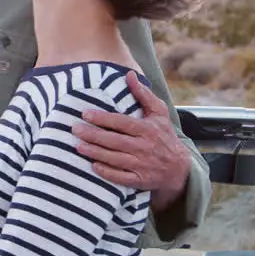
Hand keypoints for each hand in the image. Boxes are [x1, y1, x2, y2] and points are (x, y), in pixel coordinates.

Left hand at [71, 70, 189, 209]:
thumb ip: (143, 94)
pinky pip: (121, 177)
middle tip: (75, 129)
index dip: (103, 119)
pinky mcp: (140, 180)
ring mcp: (142, 165)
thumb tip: (129, 74)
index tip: (85, 114)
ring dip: (96, 153)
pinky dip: (107, 172)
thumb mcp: (159, 113)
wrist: (179, 168)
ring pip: (115, 159)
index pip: (122, 122)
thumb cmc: (164, 136)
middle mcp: (144, 147)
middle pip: (115, 141)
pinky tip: (93, 166)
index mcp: (148, 129)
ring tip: (78, 146)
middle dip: (93, 135)